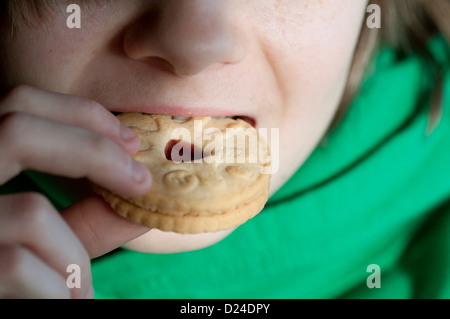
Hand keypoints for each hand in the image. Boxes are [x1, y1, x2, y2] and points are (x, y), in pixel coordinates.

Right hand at [0, 85, 151, 297]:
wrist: (0, 297)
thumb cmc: (14, 275)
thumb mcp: (46, 239)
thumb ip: (88, 217)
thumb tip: (144, 193)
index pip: (20, 104)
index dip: (81, 113)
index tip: (131, 141)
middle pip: (18, 128)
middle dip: (96, 152)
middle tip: (141, 181)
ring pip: (31, 212)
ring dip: (74, 257)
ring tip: (81, 287)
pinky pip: (19, 265)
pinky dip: (59, 288)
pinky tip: (64, 300)